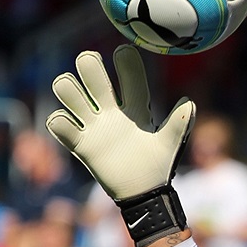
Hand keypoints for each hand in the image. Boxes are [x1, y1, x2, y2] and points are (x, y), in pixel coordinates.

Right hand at [46, 45, 194, 200]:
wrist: (143, 193)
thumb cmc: (157, 166)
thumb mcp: (169, 144)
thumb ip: (179, 123)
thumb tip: (188, 101)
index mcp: (134, 107)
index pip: (128, 72)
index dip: (125, 60)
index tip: (122, 54)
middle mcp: (111, 110)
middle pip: (90, 71)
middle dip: (88, 65)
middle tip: (93, 68)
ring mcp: (93, 125)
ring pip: (67, 90)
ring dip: (68, 89)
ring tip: (82, 104)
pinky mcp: (80, 144)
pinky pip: (58, 123)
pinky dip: (60, 122)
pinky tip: (74, 129)